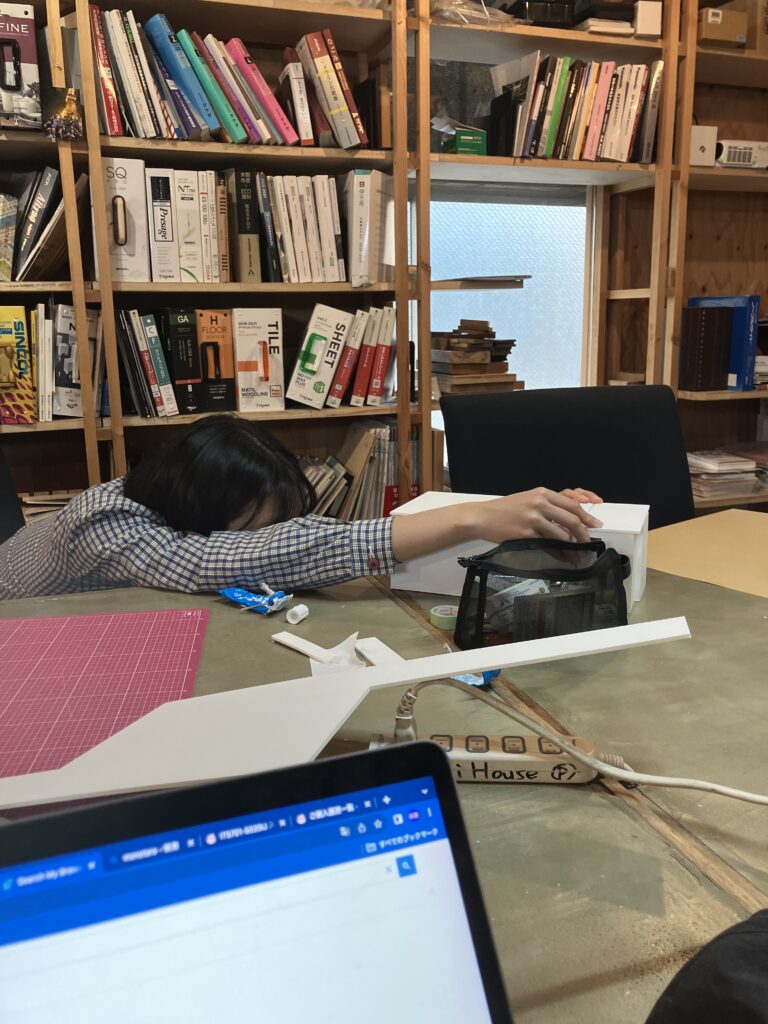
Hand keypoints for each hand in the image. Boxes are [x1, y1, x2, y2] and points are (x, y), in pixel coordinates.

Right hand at [462, 488, 603, 543]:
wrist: (482, 517)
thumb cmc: (505, 510)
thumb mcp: (528, 500)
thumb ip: (548, 506)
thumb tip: (569, 519)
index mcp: (542, 493)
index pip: (572, 504)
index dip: (587, 515)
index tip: (595, 524)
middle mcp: (539, 503)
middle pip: (572, 519)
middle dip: (584, 533)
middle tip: (589, 543)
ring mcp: (533, 518)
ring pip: (563, 533)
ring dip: (573, 546)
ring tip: (577, 554)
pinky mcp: (526, 533)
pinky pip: (549, 545)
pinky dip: (559, 553)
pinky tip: (563, 557)